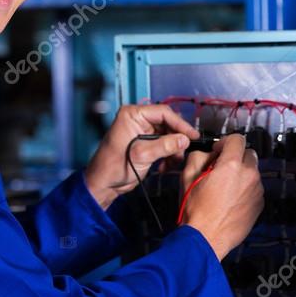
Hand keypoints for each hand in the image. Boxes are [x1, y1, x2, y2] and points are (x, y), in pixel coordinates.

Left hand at [83, 104, 198, 208]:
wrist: (104, 183)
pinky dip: (167, 155)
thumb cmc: (113, 166)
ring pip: (167, 135)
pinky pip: (163, 144)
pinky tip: (166, 166)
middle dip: (176, 139)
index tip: (191, 135)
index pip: (163, 112)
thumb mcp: (142, 155)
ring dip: (173, 149)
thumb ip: (165, 145)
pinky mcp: (144, 143)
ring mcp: (141, 131)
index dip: (180, 124)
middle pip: (167, 124)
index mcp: (132, 115)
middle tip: (183, 151)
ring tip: (173, 162)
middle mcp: (137, 120)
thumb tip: (184, 139)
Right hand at [180, 134, 263, 259]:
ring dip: (241, 174)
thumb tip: (207, 154)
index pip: (237, 139)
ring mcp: (257, 191)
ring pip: (252, 172)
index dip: (225, 142)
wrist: (206, 238)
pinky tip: (230, 200)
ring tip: (224, 188)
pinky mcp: (259, 204)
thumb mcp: (186, 176)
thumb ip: (198, 156)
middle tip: (220, 168)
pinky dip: (245, 189)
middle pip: (249, 153)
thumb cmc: (195, 210)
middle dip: (235, 157)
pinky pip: (254, 188)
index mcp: (231, 165)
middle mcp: (249, 175)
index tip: (218, 151)